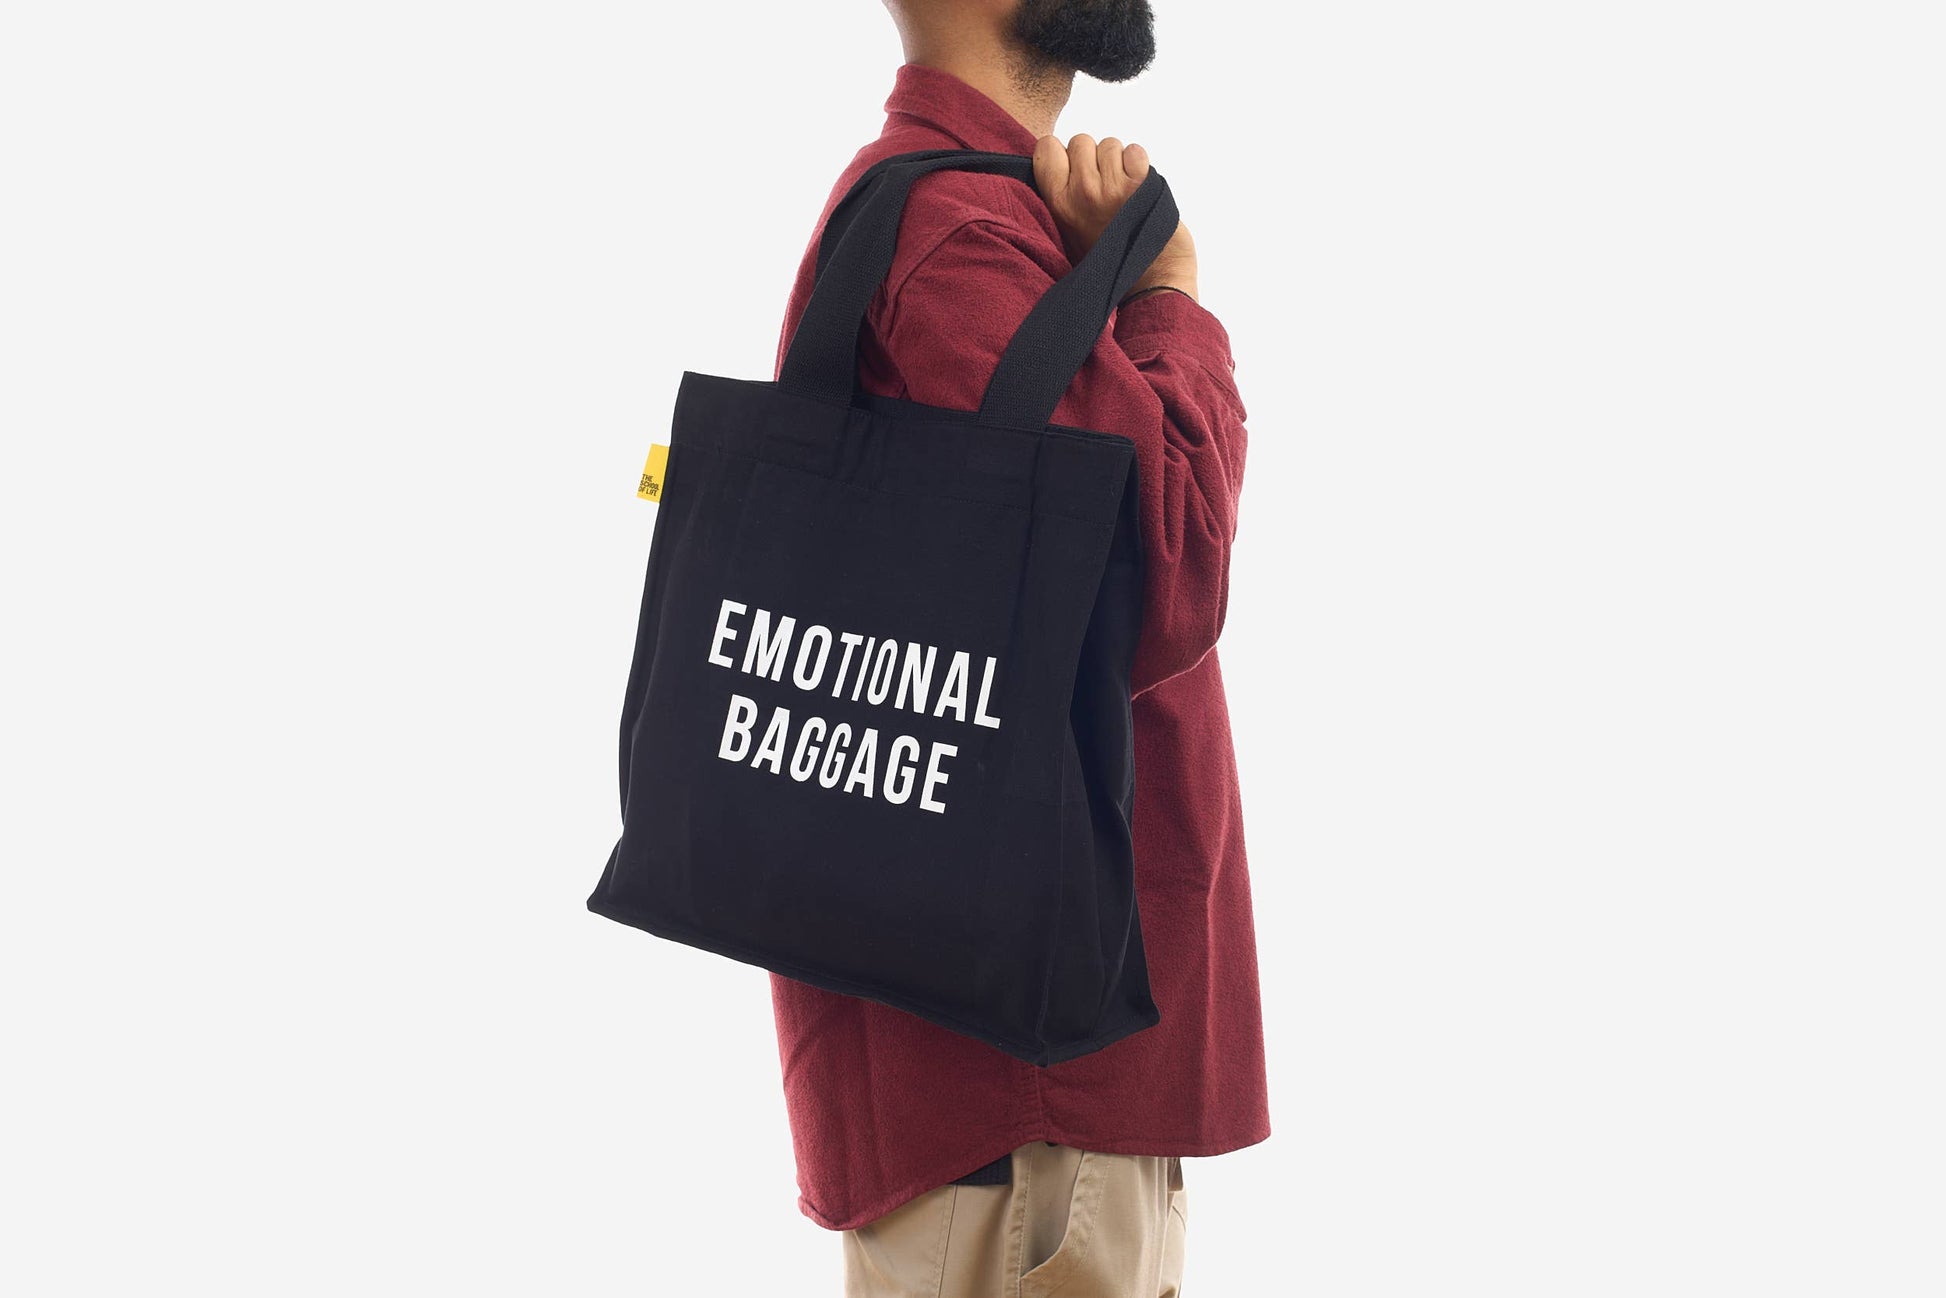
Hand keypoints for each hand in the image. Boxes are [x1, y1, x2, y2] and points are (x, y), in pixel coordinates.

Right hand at [1032, 133, 1197, 301]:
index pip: (1046, 146)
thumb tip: (1057, 161)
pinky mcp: (1141, 185)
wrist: (1149, 284)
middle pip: (1080, 141)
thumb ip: (1059, 197)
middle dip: (1092, 158)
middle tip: (1102, 188)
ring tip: (1121, 194)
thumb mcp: (1067, 233)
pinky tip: (1137, 189)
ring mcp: (1111, 188)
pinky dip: (1139, 164)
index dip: (1061, 154)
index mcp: (1057, 203)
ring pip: (1110, 145)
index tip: (1071, 172)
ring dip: (1118, 162)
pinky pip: (1135, 151)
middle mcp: (1081, 192)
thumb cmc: (1109, 261)